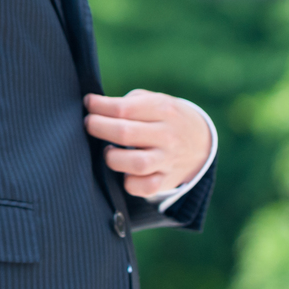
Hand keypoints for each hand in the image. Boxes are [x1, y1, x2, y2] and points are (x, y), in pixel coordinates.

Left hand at [84, 90, 211, 199]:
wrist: (201, 144)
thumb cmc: (165, 118)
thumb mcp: (155, 101)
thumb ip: (129, 102)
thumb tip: (95, 106)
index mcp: (163, 109)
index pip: (123, 108)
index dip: (99, 106)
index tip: (88, 103)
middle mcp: (167, 135)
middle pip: (125, 133)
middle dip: (98, 127)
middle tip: (88, 124)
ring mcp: (167, 160)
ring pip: (134, 163)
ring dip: (112, 157)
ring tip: (108, 150)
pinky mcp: (166, 181)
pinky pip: (143, 187)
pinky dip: (128, 182)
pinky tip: (123, 172)